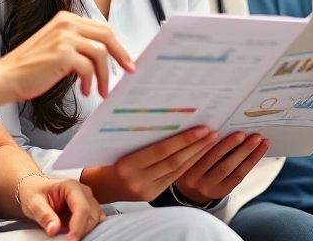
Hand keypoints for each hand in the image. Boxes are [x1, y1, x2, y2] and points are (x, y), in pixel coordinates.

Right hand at [0, 11, 134, 102]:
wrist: (6, 77)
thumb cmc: (29, 67)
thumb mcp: (56, 47)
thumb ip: (77, 45)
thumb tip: (103, 56)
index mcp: (66, 19)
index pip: (101, 28)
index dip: (117, 45)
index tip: (126, 60)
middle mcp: (66, 24)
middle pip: (106, 36)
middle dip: (121, 55)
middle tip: (128, 71)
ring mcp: (64, 38)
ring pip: (101, 54)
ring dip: (104, 75)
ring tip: (100, 90)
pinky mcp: (63, 54)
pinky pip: (89, 68)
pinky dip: (90, 82)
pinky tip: (84, 91)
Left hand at [18, 176, 104, 240]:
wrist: (35, 189)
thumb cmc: (35, 193)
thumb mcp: (34, 203)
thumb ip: (44, 215)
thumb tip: (54, 230)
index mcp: (71, 187)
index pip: (82, 207)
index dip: (78, 226)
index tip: (70, 240)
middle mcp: (84, 192)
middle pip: (92, 214)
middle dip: (81, 230)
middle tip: (67, 240)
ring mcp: (89, 200)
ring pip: (96, 219)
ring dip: (86, 230)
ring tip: (70, 237)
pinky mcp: (89, 209)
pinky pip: (96, 221)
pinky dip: (89, 229)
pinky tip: (77, 233)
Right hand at [81, 126, 218, 202]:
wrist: (100, 184)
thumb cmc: (107, 157)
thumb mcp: (117, 143)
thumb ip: (139, 135)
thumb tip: (169, 116)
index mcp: (126, 165)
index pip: (160, 151)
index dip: (183, 140)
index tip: (201, 128)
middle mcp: (137, 180)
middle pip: (173, 161)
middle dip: (195, 146)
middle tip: (212, 132)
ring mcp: (146, 190)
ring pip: (177, 170)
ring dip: (196, 155)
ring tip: (211, 140)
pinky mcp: (152, 195)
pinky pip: (174, 177)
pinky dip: (188, 164)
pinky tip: (199, 153)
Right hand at [174, 132, 269, 204]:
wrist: (189, 192)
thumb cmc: (188, 166)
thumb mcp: (184, 157)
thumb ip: (194, 145)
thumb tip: (217, 125)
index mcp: (183, 167)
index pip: (196, 152)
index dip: (207, 141)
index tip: (217, 129)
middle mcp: (194, 179)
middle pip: (215, 160)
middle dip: (230, 145)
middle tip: (243, 133)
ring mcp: (209, 187)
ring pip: (230, 168)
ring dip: (246, 152)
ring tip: (258, 140)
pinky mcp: (222, 191)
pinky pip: (238, 176)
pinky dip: (250, 161)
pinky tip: (259, 150)